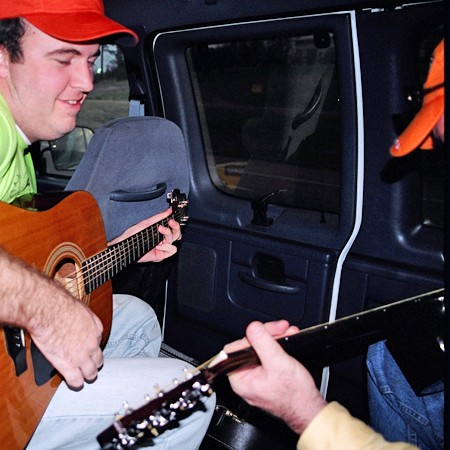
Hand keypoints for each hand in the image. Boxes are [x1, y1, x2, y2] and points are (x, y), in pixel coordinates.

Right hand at [28, 286, 103, 388]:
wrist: (49, 311)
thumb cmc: (60, 305)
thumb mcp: (79, 308)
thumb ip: (81, 318)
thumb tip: (76, 319)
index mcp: (96, 329)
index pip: (98, 342)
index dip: (91, 346)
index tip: (86, 348)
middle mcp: (92, 344)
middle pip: (98, 359)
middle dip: (94, 364)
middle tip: (89, 366)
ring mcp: (82, 356)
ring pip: (91, 373)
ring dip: (88, 375)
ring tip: (84, 377)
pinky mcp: (68, 365)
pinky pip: (76, 380)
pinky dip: (76, 383)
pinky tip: (74, 383)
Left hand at [109, 208, 180, 262]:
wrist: (127, 245)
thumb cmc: (133, 234)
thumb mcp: (147, 223)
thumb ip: (159, 217)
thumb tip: (168, 211)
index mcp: (160, 232)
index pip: (173, 228)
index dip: (175, 223)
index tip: (171, 218)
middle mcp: (162, 239)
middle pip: (177, 233)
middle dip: (175, 227)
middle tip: (170, 222)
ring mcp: (162, 247)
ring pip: (174, 240)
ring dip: (168, 234)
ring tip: (159, 231)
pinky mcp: (162, 255)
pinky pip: (172, 250)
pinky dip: (167, 247)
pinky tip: (159, 246)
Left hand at [226, 320, 326, 434]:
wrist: (310, 409)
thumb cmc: (294, 395)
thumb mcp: (277, 362)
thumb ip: (263, 342)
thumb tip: (252, 327)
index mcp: (241, 379)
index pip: (236, 348)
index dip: (251, 336)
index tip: (265, 329)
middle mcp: (246, 379)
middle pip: (250, 346)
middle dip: (268, 334)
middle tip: (281, 328)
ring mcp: (257, 377)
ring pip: (261, 349)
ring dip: (275, 338)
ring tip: (287, 332)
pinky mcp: (267, 376)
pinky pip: (268, 355)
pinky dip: (278, 346)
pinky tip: (287, 339)